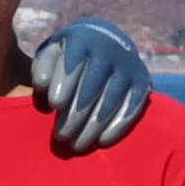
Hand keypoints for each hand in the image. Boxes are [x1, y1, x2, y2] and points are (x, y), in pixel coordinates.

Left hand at [36, 12, 156, 158]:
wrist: (106, 42)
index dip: (64, 83)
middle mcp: (109, 51)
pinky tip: (102, 141)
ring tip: (77, 145)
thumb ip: (42, 66)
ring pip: (111, 100)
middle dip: (75, 115)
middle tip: (61, 137)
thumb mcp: (52, 52)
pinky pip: (132, 107)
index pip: (73, 62)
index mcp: (82, 40)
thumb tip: (41, 85)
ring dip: (93, 126)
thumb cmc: (70, 54)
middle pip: (92, 87)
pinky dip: (117, 126)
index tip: (54, 105)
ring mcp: (128, 67)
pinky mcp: (143, 82)